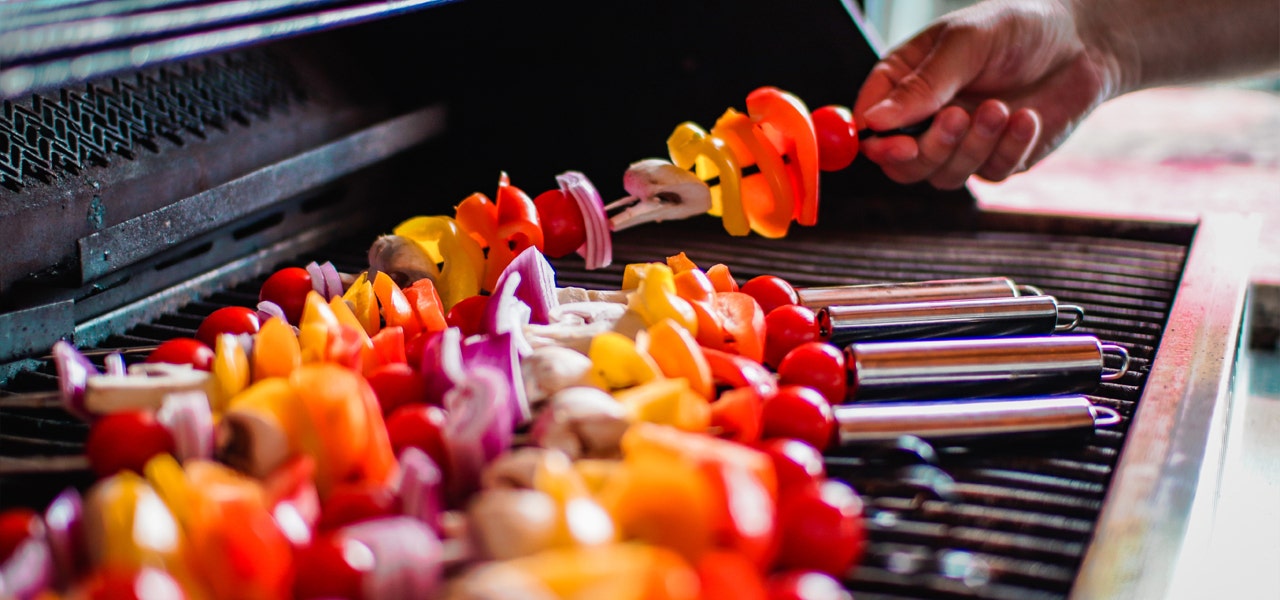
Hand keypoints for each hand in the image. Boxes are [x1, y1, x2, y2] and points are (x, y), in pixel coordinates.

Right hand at [853, 0, 1119, 188]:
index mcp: (904, 83)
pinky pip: (990, 174)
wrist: (1085, 42)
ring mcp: (961, 143)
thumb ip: (923, 84)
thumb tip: (875, 121)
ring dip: (973, 146)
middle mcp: (926, 119)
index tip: (899, 144)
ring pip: (944, 176)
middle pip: (903, 165)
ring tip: (1001, 107)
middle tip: (958, 118)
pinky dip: (1009, 149)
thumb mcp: (967, 43)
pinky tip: (1027, 118)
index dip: (877, 142)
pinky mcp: (997, 159)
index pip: (870, 124)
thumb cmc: (1019, 27)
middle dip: (930, 149)